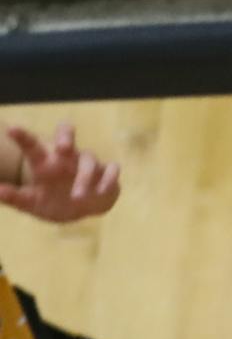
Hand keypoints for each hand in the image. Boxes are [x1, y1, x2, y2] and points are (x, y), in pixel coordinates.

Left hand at [0, 125, 121, 223]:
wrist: (82, 210)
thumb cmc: (52, 201)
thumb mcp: (31, 203)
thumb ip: (15, 198)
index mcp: (45, 163)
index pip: (33, 146)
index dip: (23, 137)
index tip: (12, 129)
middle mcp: (67, 158)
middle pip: (67, 135)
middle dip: (66, 137)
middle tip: (62, 147)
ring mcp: (88, 165)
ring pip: (89, 160)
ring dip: (84, 177)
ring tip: (77, 196)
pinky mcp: (107, 174)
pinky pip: (112, 170)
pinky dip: (107, 179)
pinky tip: (101, 191)